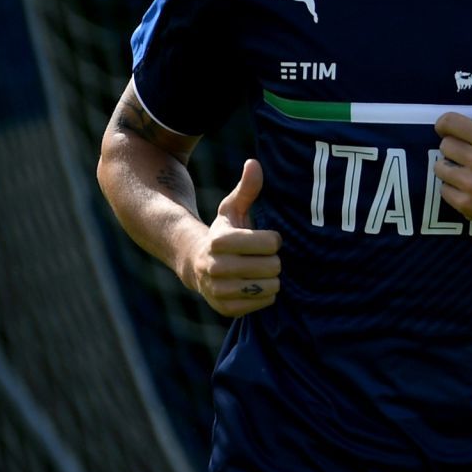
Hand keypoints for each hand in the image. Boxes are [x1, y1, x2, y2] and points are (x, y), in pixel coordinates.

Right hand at [184, 159, 281, 317]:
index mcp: (219, 240)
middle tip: (265, 257)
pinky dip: (265, 295)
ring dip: (272, 279)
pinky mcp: (225, 309)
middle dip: (274, 260)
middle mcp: (214, 267)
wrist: (197, 265)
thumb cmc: (223, 234)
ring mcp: (218, 291)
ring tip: (261, 271)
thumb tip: (254, 163)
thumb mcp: (232, 209)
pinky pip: (264, 304)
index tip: (267, 239)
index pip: (271, 243)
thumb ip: (246, 188)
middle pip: (273, 266)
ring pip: (270, 287)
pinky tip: (254, 285)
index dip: (274, 240)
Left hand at [433, 70, 471, 236]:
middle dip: (454, 147)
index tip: (451, 129)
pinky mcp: (465, 204)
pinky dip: (453, 188)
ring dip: (450, 167)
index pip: (449, 123)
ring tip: (467, 170)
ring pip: (440, 167)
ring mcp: (471, 185)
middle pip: (444, 145)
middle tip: (468, 153)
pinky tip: (470, 187)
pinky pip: (443, 189)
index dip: (446, 124)